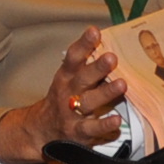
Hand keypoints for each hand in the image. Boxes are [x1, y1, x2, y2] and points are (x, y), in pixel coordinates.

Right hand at [0, 29, 123, 163]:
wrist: (41, 131)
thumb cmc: (63, 100)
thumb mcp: (68, 80)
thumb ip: (88, 66)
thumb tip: (115, 46)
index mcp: (66, 77)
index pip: (73, 58)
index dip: (83, 44)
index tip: (94, 31)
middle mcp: (67, 93)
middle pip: (82, 78)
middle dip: (97, 68)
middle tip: (112, 57)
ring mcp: (72, 113)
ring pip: (89, 102)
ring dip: (105, 93)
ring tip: (122, 84)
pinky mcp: (78, 132)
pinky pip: (92, 129)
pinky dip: (104, 125)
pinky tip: (116, 120)